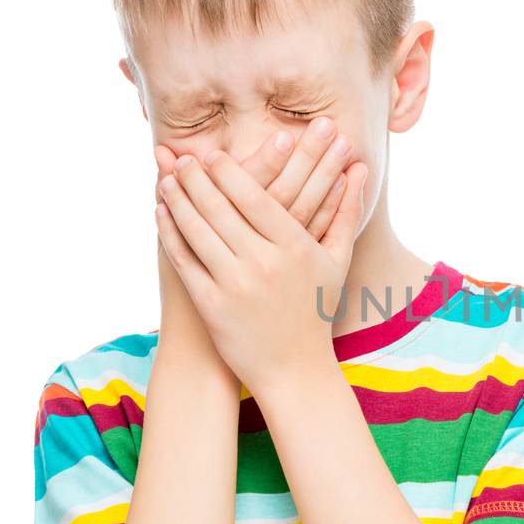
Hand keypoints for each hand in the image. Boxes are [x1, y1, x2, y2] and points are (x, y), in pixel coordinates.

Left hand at [154, 117, 368, 391]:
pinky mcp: (211, 305)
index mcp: (295, 247)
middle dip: (195, 178)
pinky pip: (184, 260)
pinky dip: (170, 233)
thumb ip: (347, 210)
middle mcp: (264, 263)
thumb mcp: (337, 260)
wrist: (295, 369)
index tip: (211, 154)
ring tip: (167, 179)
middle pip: (220, 208)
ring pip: (197, 230)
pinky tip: (162, 214)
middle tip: (182, 159)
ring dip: (177, 200)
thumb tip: (361, 168)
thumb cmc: (317, 309)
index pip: (253, 197)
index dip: (227, 172)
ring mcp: (235, 285)